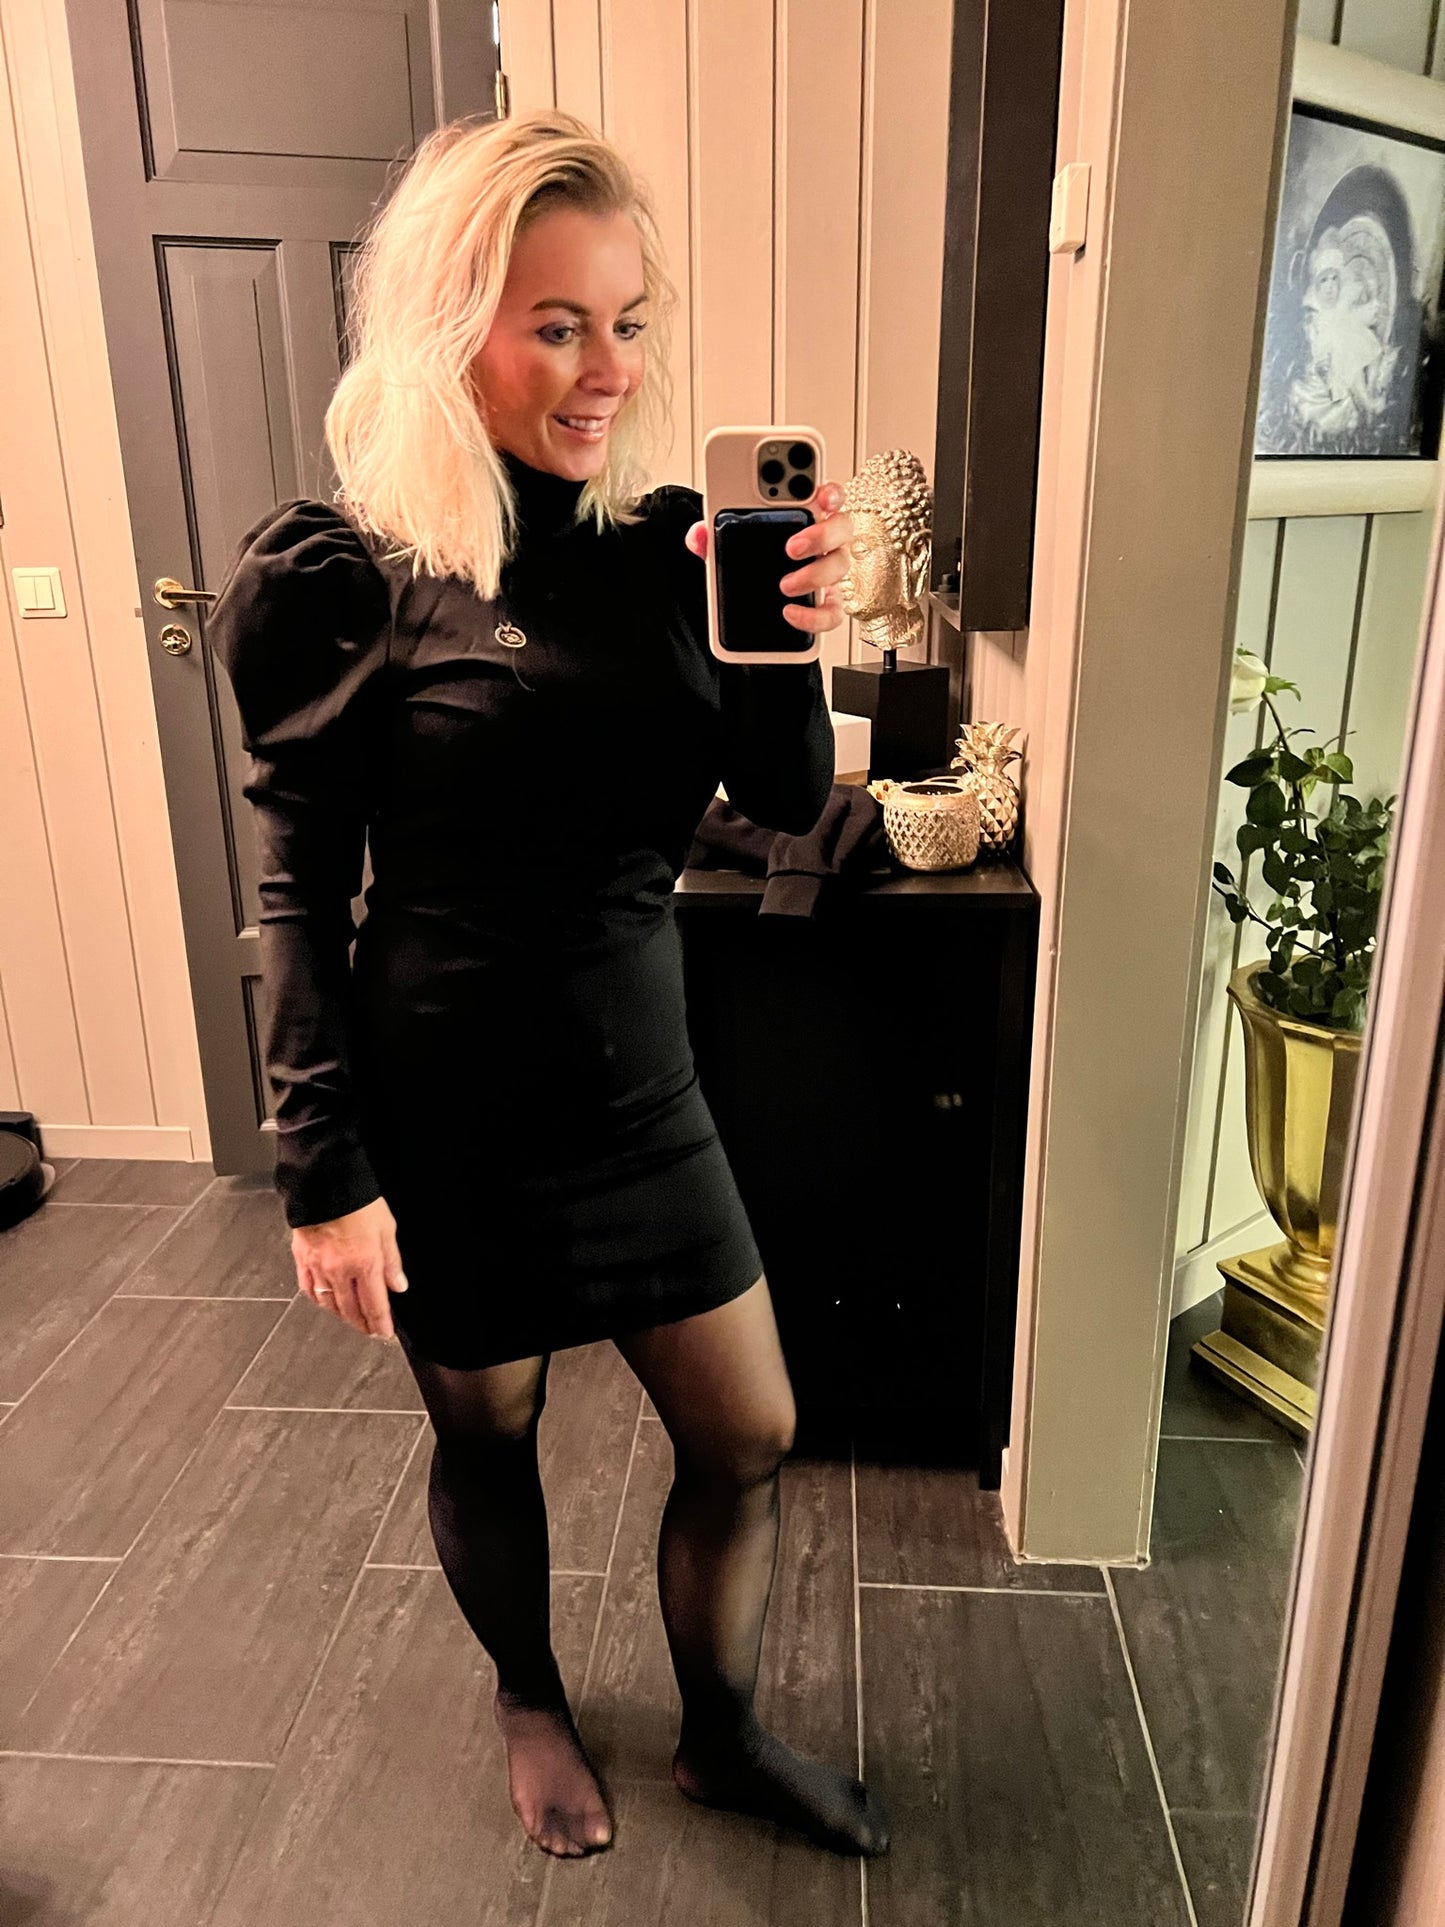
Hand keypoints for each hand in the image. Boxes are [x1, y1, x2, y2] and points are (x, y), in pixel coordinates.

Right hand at [292, 1195, 407, 1339]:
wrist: (325, 1182)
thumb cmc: (358, 1201)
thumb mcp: (387, 1228)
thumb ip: (392, 1261)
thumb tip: (398, 1285)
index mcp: (364, 1263)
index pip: (374, 1305)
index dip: (380, 1323)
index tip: (384, 1333)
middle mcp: (340, 1270)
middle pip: (351, 1309)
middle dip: (362, 1324)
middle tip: (369, 1330)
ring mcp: (318, 1267)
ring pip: (329, 1303)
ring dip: (341, 1315)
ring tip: (351, 1319)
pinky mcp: (302, 1258)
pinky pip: (308, 1288)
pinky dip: (319, 1299)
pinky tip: (325, 1301)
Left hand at [685, 480, 852, 635]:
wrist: (751, 601)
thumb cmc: (751, 560)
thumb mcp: (726, 543)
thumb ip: (712, 535)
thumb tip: (698, 535)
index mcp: (805, 515)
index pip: (828, 494)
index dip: (830, 491)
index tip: (820, 495)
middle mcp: (824, 541)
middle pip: (842, 527)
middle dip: (821, 535)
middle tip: (792, 547)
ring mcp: (828, 572)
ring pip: (839, 567)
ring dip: (814, 575)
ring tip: (785, 585)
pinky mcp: (826, 604)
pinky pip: (831, 612)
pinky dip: (813, 615)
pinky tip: (790, 613)